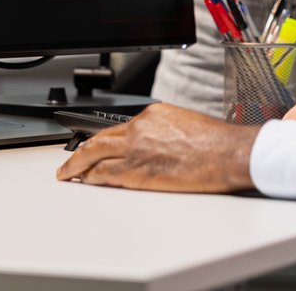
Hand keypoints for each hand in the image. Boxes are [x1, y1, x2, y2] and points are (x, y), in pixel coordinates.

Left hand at [56, 104, 257, 192]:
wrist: (226, 153)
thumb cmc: (217, 142)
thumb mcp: (188, 125)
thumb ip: (167, 133)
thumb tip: (160, 147)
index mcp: (154, 114)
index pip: (122, 127)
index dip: (106, 139)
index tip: (99, 144)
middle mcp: (140, 127)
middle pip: (101, 138)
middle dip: (82, 149)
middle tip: (70, 158)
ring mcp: (135, 147)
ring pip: (95, 154)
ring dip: (78, 164)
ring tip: (68, 172)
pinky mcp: (136, 169)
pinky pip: (104, 173)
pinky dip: (89, 177)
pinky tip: (83, 181)